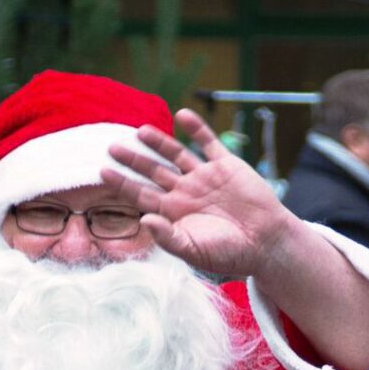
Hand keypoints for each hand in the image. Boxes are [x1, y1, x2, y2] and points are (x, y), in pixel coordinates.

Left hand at [102, 109, 299, 278]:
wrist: (266, 243)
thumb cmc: (228, 253)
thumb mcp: (192, 250)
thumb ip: (166, 236)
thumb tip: (144, 220)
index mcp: (173, 212)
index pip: (140, 194)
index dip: (122, 183)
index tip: (102, 172)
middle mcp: (185, 192)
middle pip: (153, 171)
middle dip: (133, 159)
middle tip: (112, 147)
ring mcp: (204, 177)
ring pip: (176, 154)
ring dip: (159, 142)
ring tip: (140, 130)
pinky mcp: (225, 166)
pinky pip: (207, 143)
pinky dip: (196, 129)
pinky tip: (182, 116)